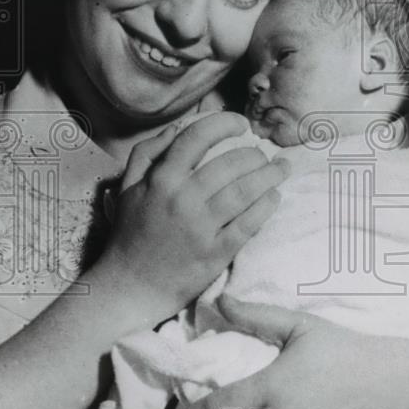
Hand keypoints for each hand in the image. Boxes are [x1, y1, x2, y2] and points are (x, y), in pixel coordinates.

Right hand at [102, 114, 288, 326]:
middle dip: (255, 154)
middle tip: (264, 154)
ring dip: (269, 176)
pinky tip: (274, 197)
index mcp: (161, 180)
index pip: (198, 137)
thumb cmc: (131, 233)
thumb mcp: (128, 187)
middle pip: (230, 163)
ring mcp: (201, 227)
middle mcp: (183, 200)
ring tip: (281, 169)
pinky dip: (266, 207)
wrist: (131, 285)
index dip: (224, 123)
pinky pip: (249, 224)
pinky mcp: (216, 253)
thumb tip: (180, 126)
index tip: (241, 124)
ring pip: (245, 191)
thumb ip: (149, 153)